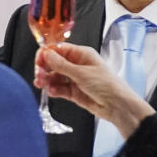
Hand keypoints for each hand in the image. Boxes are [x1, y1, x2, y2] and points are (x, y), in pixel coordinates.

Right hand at [35, 43, 155, 137]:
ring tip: (41, 84)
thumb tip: (47, 54)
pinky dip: (54, 90)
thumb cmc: (107, 85)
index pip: (58, 50)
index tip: (38, 61)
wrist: (118, 106)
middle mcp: (77, 65)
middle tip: (38, 75)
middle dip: (44, 68)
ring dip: (46, 80)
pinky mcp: (74, 92)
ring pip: (55, 77)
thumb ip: (62, 65)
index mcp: (81, 54)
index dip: (46, 54)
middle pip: (54, 63)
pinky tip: (52, 91)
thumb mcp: (82, 73)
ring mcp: (75, 79)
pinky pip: (59, 88)